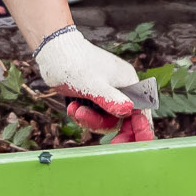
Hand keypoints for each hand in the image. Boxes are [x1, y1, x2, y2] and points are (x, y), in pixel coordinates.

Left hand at [36, 28, 152, 142]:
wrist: (53, 51)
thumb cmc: (74, 62)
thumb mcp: (91, 85)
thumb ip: (110, 99)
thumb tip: (129, 110)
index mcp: (127, 82)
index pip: (141, 110)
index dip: (142, 128)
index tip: (140, 143)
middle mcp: (120, 88)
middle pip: (122, 119)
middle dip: (106, 125)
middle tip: (108, 144)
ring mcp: (106, 92)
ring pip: (105, 118)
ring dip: (90, 119)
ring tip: (75, 110)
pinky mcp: (93, 96)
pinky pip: (93, 114)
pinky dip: (82, 114)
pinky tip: (71, 107)